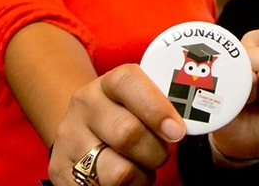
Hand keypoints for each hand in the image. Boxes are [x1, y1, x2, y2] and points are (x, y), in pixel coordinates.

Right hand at [48, 64, 185, 184]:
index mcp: (107, 83)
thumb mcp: (141, 102)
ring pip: (118, 171)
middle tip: (162, 154)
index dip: (157, 108)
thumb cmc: (127, 116)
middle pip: (127, 133)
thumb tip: (197, 119)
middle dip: (156, 151)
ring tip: (142, 169)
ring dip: (141, 176)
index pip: (128, 82)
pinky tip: (127, 180)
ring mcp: (69, 139)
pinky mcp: (61, 170)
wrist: (82, 130)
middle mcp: (84, 107)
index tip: (177, 131)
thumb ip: (164, 106)